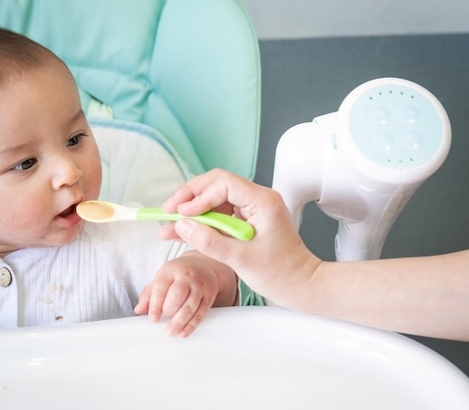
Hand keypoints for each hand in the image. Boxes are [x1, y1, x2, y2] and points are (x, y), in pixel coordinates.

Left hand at [134, 250, 234, 336]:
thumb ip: (149, 293)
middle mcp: (187, 277)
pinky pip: (201, 313)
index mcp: (171, 270)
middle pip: (178, 296)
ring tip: (171, 332)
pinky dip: (192, 325)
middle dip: (169, 311)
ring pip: (190, 306)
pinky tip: (184, 332)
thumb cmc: (179, 273)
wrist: (204, 265)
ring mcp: (200, 286)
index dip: (155, 305)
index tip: (153, 319)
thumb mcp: (162, 277)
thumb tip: (139, 310)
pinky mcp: (209, 296)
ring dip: (180, 322)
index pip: (161, 288)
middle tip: (163, 323)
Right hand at [159, 169, 321, 306]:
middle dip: (189, 198)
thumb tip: (183, 225)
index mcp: (262, 201)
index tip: (181, 214)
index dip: (198, 196)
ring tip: (168, 227)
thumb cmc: (281, 274)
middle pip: (216, 185)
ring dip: (191, 211)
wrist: (301, 285)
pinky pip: (219, 214)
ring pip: (214, 199)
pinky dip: (201, 223)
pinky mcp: (247, 220)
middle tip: (167, 212)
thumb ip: (210, 241)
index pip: (223, 184)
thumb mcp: (242, 260)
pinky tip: (183, 232)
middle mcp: (258, 199)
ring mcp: (252, 209)